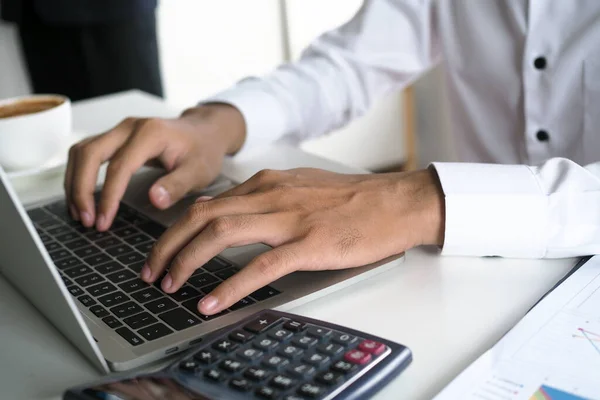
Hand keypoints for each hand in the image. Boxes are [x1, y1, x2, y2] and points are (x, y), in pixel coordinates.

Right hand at [64, 104, 245, 230]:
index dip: (108, 196)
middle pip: (89, 154)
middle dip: (81, 189)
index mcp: (151, 134)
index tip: (103, 222)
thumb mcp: (199, 171)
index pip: (119, 167)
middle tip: (86, 220)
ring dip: (74, 183)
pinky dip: (78, 175)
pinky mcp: (115, 137)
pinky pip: (86, 153)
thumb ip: (177, 185)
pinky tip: (82, 199)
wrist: (204, 132)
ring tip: (79, 214)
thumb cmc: (202, 151)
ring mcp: (120, 130)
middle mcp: (130, 127)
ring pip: (82, 151)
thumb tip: (155, 199)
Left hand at [142, 168, 444, 314]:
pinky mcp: (310, 243)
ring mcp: (289, 218)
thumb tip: (227, 214)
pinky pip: (260, 266)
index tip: (162, 250)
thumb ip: (263, 199)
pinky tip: (211, 301)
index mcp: (266, 183)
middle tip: (151, 271)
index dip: (176, 229)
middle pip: (202, 216)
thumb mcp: (299, 187)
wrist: (396, 201)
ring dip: (188, 261)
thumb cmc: (352, 198)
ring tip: (170, 285)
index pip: (207, 203)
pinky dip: (229, 285)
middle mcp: (270, 195)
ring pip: (221, 234)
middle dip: (168, 245)